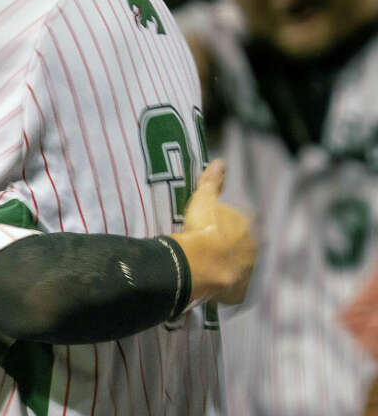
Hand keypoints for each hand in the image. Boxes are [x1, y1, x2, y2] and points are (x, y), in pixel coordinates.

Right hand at [174, 158, 255, 305]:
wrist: (198, 264)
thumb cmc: (202, 228)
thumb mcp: (203, 199)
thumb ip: (212, 182)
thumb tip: (220, 161)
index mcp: (249, 225)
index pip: (242, 221)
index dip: (227, 223)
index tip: (212, 226)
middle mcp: (255, 249)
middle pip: (244, 245)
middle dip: (231, 245)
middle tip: (210, 246)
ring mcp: (249, 272)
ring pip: (241, 266)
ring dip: (229, 266)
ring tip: (209, 266)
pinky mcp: (240, 292)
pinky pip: (234, 289)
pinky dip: (226, 286)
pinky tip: (213, 284)